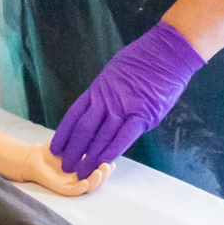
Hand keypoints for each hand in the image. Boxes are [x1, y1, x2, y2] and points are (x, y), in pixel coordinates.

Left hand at [18, 142, 111, 196]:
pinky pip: (74, 191)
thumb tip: (104, 131)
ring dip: (96, 181)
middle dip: (106, 174)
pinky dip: (81, 187)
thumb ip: (87, 140)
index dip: (109, 164)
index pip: (102, 169)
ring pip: (89, 187)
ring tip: (101, 170)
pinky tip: (86, 181)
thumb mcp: (74, 142)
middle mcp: (81, 178)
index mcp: (86, 168)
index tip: (114, 157)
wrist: (33, 156)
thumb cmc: (54, 150)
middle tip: (109, 164)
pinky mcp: (61, 189)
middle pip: (98, 180)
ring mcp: (72, 185)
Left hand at [50, 21, 205, 178]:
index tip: (56, 148)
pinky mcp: (142, 114)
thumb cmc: (144, 58)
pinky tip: (104, 162)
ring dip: (90, 156)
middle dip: (73, 150)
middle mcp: (106, 99)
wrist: (167, 52)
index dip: (64, 133)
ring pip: (101, 135)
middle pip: (83, 129)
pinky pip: (124, 136)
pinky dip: (113, 149)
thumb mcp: (115, 71)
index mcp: (98, 89)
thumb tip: (101, 105)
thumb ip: (106, 91)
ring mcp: (124, 106)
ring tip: (80, 172)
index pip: (74, 115)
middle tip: (65, 166)